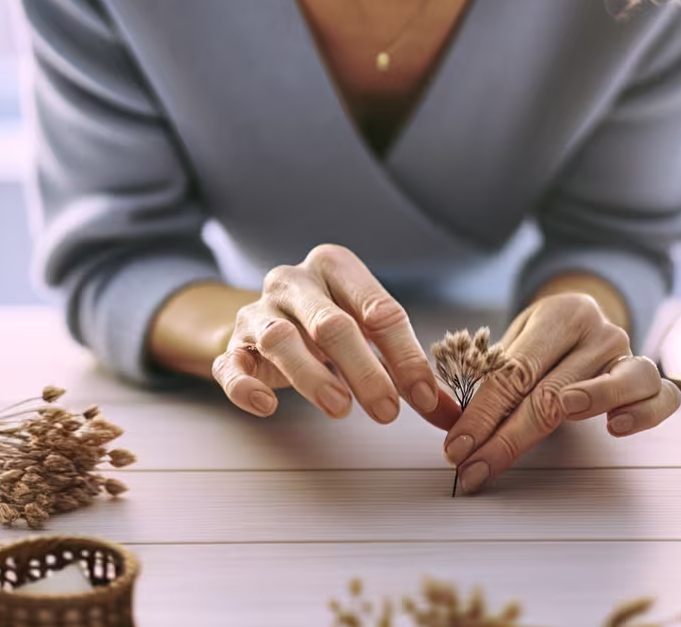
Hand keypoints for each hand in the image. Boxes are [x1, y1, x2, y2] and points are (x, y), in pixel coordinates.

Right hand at [211, 244, 460, 429]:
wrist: (268, 318)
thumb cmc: (331, 322)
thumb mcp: (373, 335)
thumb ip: (409, 372)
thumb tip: (449, 415)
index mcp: (336, 266)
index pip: (379, 309)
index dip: (406, 356)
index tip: (425, 397)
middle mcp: (293, 281)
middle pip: (331, 323)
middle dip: (364, 369)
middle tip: (388, 411)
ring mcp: (257, 311)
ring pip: (280, 339)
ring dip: (312, 376)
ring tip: (340, 408)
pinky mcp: (231, 346)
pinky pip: (230, 366)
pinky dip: (245, 387)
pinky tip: (267, 406)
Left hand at [444, 292, 680, 493]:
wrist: (585, 320)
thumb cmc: (542, 343)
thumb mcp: (514, 345)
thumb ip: (488, 380)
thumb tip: (450, 426)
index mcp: (558, 315)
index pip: (514, 371)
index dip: (482, 415)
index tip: (457, 449)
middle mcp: (598, 330)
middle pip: (554, 388)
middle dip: (508, 436)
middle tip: (476, 467)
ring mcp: (629, 353)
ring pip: (622, 379)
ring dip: (591, 401)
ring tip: (562, 414)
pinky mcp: (652, 379)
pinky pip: (662, 397)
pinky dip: (644, 412)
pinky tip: (617, 428)